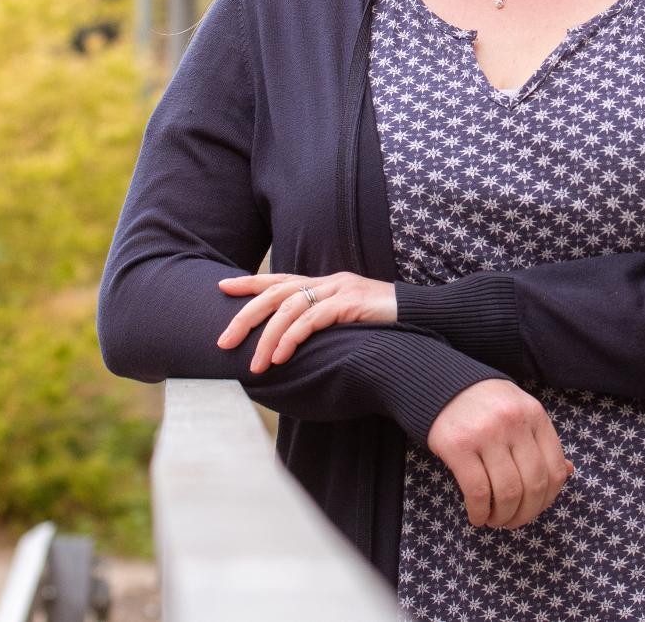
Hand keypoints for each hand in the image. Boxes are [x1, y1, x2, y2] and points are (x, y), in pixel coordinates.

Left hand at [216, 272, 396, 373]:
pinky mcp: (350, 303)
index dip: (250, 283)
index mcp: (325, 284)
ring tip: (255, 365)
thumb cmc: (384, 325)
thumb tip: (293, 346)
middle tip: (224, 342)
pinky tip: (280, 357)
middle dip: (245, 316)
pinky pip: (312, 318)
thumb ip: (324, 324)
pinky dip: (292, 338)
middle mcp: (328, 282)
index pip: (280, 280)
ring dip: (267, 338)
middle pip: (276, 293)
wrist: (423, 316)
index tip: (221, 286)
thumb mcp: (348, 321)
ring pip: (289, 308)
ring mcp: (339, 290)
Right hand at [427, 379, 573, 528]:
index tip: (534, 508)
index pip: (555, 469)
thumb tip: (568, 473)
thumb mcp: (522, 413)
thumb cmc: (489, 405)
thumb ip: (542, 442)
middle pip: (533, 485)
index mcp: (535, 415)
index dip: (548, 500)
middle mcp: (514, 422)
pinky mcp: (459, 446)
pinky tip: (477, 516)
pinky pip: (477, 491)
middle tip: (512, 521)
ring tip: (494, 519)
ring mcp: (487, 433)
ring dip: (503, 516)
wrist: (445, 385)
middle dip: (525, 514)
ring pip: (508, 492)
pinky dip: (479, 512)